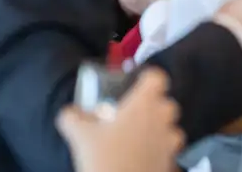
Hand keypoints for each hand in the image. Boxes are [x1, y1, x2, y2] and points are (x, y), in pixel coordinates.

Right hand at [57, 69, 183, 171]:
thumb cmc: (106, 162)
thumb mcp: (79, 135)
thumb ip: (72, 117)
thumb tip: (69, 113)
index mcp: (143, 105)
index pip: (157, 78)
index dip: (148, 78)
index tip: (139, 82)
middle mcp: (162, 121)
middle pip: (166, 103)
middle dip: (152, 106)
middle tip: (132, 114)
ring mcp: (170, 143)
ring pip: (171, 129)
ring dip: (158, 131)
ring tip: (137, 139)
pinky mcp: (172, 163)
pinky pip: (169, 152)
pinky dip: (158, 153)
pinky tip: (141, 158)